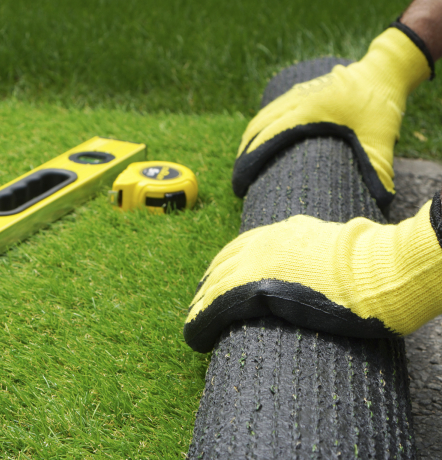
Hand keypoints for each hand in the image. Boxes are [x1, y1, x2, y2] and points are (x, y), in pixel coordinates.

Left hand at [184, 194, 441, 352]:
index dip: (226, 267)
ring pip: (214, 285)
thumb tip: (318, 252)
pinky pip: (215, 304)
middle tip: (200, 304)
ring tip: (194, 324)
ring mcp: (254, 263)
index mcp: (280, 232)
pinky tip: (194, 336)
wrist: (373, 269)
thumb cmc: (366, 259)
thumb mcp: (332, 241)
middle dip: (209, 285)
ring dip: (201, 306)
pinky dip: (202, 320)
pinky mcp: (251, 288)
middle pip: (222, 265)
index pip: (241, 248)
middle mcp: (261, 243)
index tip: (218, 281)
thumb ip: (312, 245)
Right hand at [232, 26, 432, 208]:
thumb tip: (380, 200)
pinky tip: (256, 141)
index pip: (270, 135)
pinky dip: (259, 125)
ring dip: (249, 139)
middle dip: (245, 153)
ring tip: (242, 163)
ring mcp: (297, 93)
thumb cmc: (381, 107)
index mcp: (311, 111)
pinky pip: (271, 109)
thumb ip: (377, 170)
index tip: (242, 181)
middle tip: (238, 179)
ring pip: (262, 116)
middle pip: (259, 126)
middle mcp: (298, 99)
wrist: (383, 72)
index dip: (252, 159)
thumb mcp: (380, 141)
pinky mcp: (299, 91)